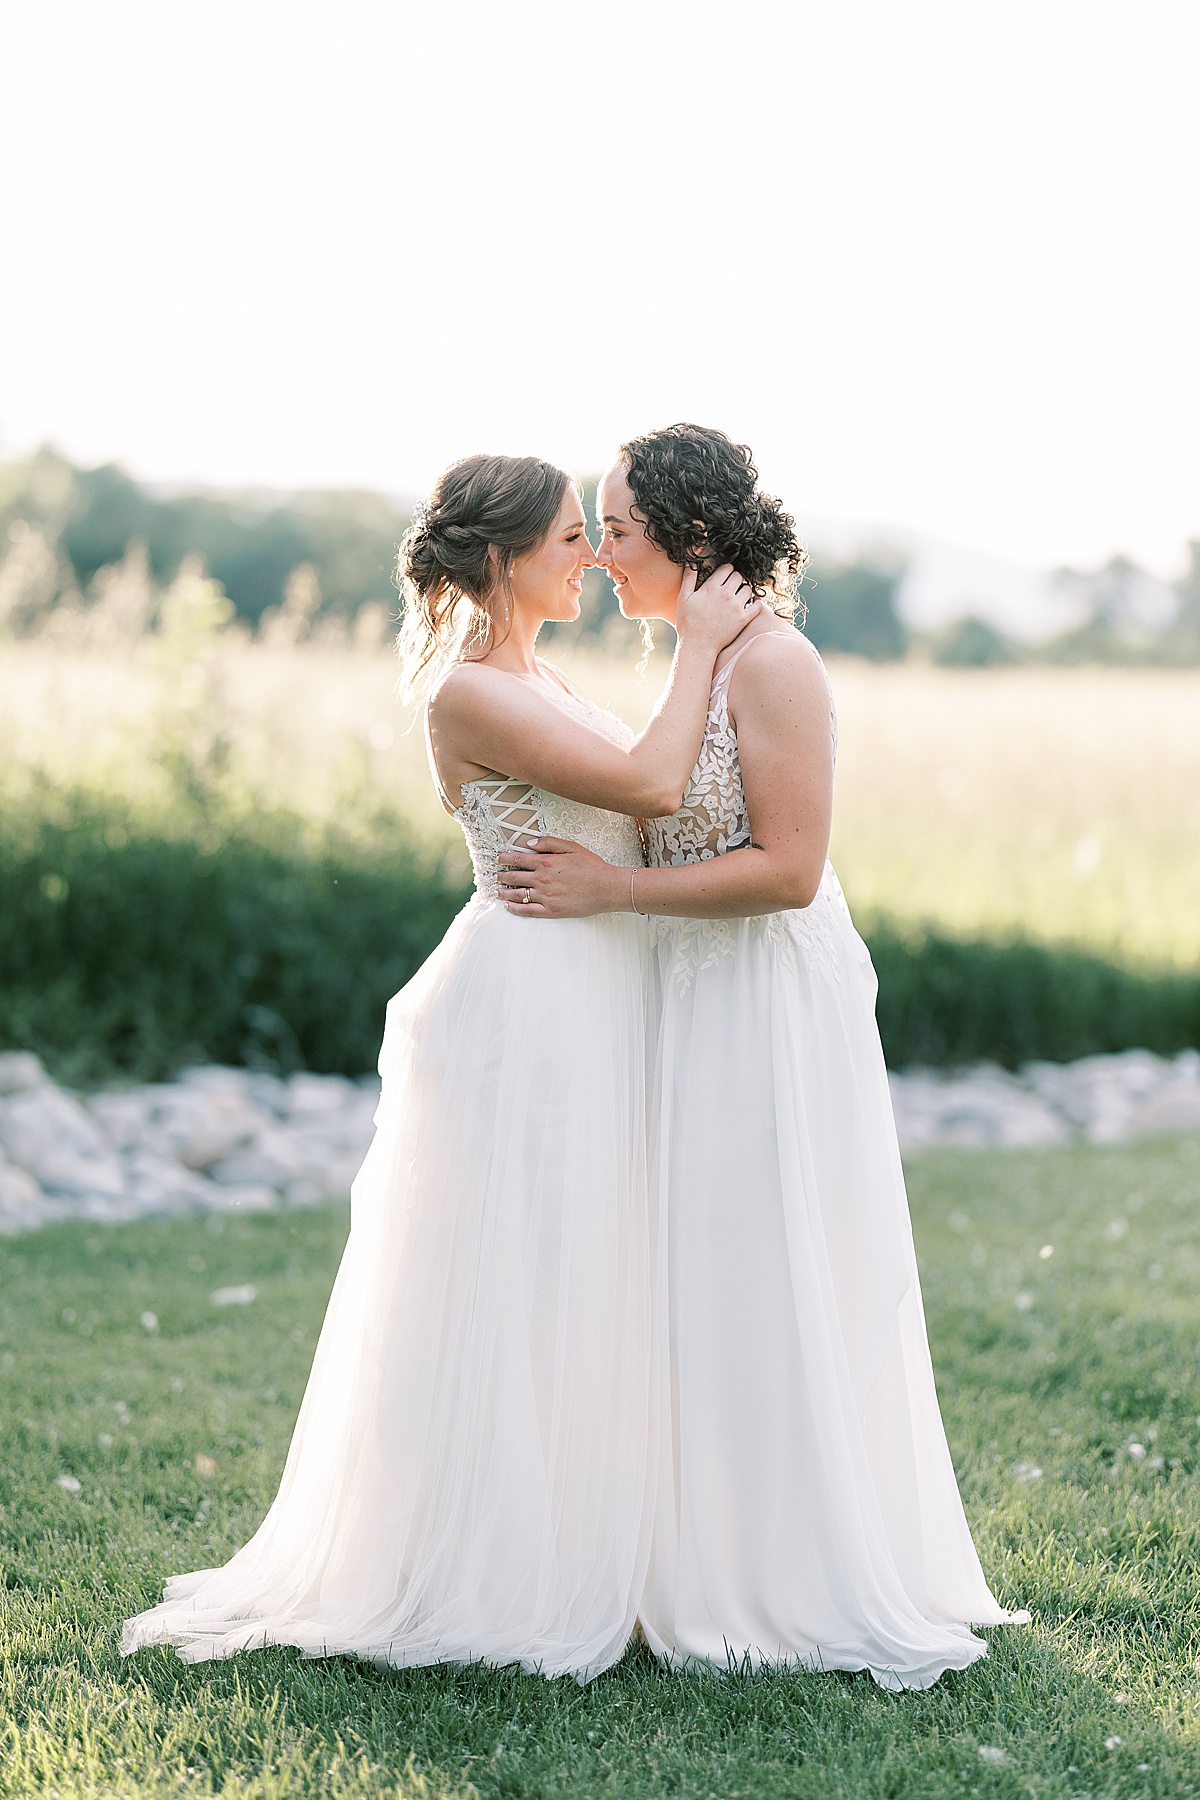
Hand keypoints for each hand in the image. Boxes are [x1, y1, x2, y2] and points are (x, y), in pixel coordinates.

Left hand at [496, 835, 625, 917]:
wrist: (607, 888)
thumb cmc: (592, 867)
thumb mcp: (572, 847)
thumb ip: (549, 843)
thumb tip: (530, 843)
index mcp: (546, 862)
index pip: (517, 859)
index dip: (505, 859)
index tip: (499, 859)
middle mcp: (542, 879)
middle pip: (514, 877)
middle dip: (502, 875)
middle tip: (496, 875)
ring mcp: (545, 896)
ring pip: (517, 894)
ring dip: (504, 892)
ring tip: (497, 891)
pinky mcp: (551, 910)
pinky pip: (527, 910)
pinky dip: (515, 908)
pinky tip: (508, 906)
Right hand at [675, 563, 760, 651]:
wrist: (698, 645)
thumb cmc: (688, 623)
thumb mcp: (683, 598)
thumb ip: (688, 578)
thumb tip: (690, 562)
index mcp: (711, 587)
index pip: (727, 568)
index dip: (726, 570)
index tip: (725, 575)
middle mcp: (726, 594)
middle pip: (739, 576)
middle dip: (735, 579)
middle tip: (731, 585)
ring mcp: (736, 607)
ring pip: (748, 589)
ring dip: (744, 590)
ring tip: (739, 596)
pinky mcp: (743, 619)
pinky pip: (757, 605)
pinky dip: (757, 602)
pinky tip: (752, 603)